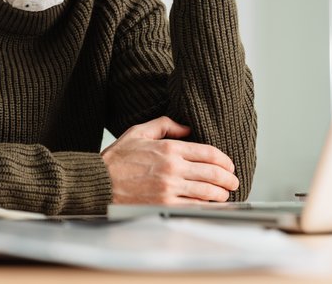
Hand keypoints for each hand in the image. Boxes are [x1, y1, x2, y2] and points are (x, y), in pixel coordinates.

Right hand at [101, 116, 238, 203]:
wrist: (99, 183)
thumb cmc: (116, 158)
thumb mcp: (138, 132)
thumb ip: (165, 125)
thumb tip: (187, 127)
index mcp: (169, 148)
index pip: (208, 153)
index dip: (224, 160)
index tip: (229, 165)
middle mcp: (172, 168)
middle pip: (213, 174)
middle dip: (228, 179)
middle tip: (233, 182)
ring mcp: (169, 189)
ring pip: (207, 192)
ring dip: (221, 194)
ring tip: (224, 194)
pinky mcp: (164, 205)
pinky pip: (194, 206)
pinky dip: (206, 206)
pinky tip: (210, 205)